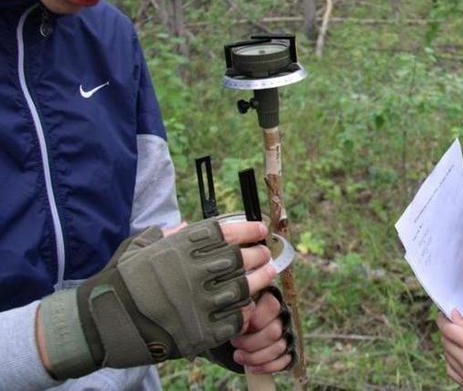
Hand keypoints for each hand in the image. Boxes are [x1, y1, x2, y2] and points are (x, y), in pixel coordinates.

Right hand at [37, 218, 276, 379]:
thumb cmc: (122, 280)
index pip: (228, 232)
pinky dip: (244, 311)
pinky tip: (246, 305)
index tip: (260, 230)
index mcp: (182, 246)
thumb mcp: (141, 245)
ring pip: (244, 288)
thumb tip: (188, 225)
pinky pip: (235, 319)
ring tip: (266, 275)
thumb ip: (168, 233)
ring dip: (259, 280)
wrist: (102, 322)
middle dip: (258, 254)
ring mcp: (199, 302)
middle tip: (264, 255)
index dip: (249, 230)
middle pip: (242, 259)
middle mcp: (194, 270)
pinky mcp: (201, 331)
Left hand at [231, 290, 293, 372]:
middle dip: (251, 342)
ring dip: (255, 356)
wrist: (237, 325)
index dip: (254, 320)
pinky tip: (251, 367)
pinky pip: (283, 361)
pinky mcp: (287, 351)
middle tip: (235, 342)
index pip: (271, 307)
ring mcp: (287, 334)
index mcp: (272, 299)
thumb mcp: (236, 298)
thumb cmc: (236, 309)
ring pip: (278, 347)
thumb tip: (236, 285)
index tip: (239, 325)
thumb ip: (239, 293)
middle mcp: (283, 316)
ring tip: (238, 355)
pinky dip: (266, 366)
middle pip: (274, 331)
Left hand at [437, 310, 462, 390]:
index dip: (443, 321)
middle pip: (446, 341)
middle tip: (454, 327)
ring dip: (450, 346)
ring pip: (446, 354)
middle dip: (448, 332)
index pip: (448, 330)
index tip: (443, 316)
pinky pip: (450, 369)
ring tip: (460, 343)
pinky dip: (451, 361)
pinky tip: (459, 357)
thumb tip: (453, 315)